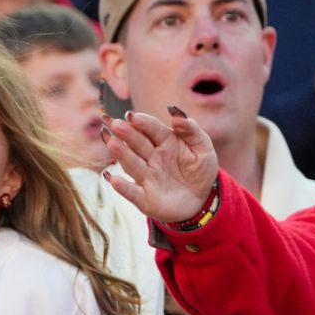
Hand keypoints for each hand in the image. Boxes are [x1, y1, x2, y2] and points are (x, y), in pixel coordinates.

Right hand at [102, 109, 218, 222]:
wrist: (202, 200)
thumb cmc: (200, 170)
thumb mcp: (203, 148)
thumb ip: (191, 130)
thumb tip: (176, 114)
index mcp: (164, 141)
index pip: (152, 129)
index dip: (143, 122)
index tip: (133, 116)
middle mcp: (151, 158)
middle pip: (138, 144)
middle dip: (126, 134)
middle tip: (115, 124)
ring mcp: (147, 177)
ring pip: (132, 165)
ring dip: (121, 154)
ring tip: (111, 143)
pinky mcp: (144, 198)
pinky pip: (132, 193)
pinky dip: (123, 187)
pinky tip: (112, 179)